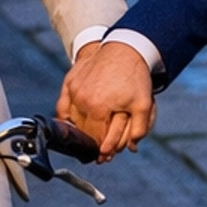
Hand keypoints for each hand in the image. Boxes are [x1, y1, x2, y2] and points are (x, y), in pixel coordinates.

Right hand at [56, 39, 155, 160]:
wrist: (125, 49)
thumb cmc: (135, 78)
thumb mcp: (144, 104)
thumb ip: (139, 130)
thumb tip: (131, 149)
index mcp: (99, 108)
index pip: (96, 138)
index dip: (101, 150)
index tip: (104, 157)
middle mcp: (82, 100)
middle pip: (83, 131)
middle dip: (91, 142)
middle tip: (97, 151)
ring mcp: (73, 90)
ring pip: (72, 120)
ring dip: (79, 130)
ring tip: (86, 138)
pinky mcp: (69, 82)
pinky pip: (63, 106)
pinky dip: (66, 116)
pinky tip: (73, 124)